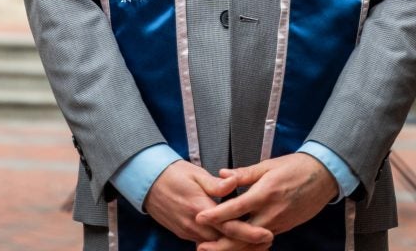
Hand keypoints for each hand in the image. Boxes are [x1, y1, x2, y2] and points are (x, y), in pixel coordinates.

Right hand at [144, 160, 272, 245]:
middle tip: (268, 240)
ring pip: (215, 246)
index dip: (249, 233)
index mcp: (200, 208)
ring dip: (234, 245)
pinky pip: (205, 243)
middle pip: (225, 242)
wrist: (147, 181)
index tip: (267, 234)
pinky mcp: (184, 233)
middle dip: (246, 244)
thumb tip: (234, 183)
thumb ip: (216, 183)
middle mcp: (194, 225)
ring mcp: (188, 232)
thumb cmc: (173, 173)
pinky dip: (220, 243)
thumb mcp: (196, 173)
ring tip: (255, 242)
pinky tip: (232, 238)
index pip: (229, 226)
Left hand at [195, 152, 338, 248]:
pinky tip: (237, 249)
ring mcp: (277, 224)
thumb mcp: (268, 165)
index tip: (199, 217)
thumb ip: (244, 173)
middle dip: (220, 245)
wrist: (322, 177)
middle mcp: (270, 213)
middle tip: (201, 247)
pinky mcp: (283, 229)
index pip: (235, 208)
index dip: (216, 215)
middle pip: (241, 236)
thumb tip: (222, 175)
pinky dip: (248, 248)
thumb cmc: (294, 167)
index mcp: (264, 194)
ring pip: (251, 244)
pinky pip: (262, 242)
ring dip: (232, 249)